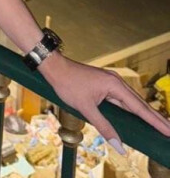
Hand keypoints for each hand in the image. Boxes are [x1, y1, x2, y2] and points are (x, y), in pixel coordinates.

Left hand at [45, 56, 169, 150]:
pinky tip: (139, 117)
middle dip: (157, 119)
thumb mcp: (86, 108)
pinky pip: (124, 100)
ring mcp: (112, 83)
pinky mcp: (106, 85)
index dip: (156, 121)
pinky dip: (134, 110)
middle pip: (141, 104)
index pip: (140, 107)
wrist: (55, 67)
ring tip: (161, 126)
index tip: (169, 130)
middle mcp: (117, 82)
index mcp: (115, 85)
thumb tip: (120, 146)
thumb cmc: (68, 85)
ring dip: (147, 114)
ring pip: (133, 102)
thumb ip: (104, 127)